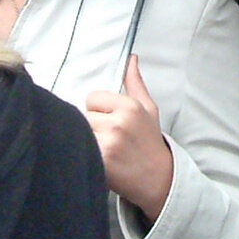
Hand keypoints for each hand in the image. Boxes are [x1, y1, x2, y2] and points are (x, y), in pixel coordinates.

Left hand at [85, 57, 174, 211]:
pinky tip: (99, 160)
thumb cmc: (151, 142)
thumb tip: (131, 58)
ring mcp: (108, 142)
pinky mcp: (100, 161)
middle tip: (107, 139)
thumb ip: (135, 83)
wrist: (159, 179)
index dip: (97, 111)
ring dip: (86, 140)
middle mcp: (118, 122)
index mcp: (130, 106)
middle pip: (83, 115)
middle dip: (91, 126)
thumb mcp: (149, 109)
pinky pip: (80, 149)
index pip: (92, 98)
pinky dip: (85, 155)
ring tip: (103, 150)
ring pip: (79, 131)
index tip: (109, 123)